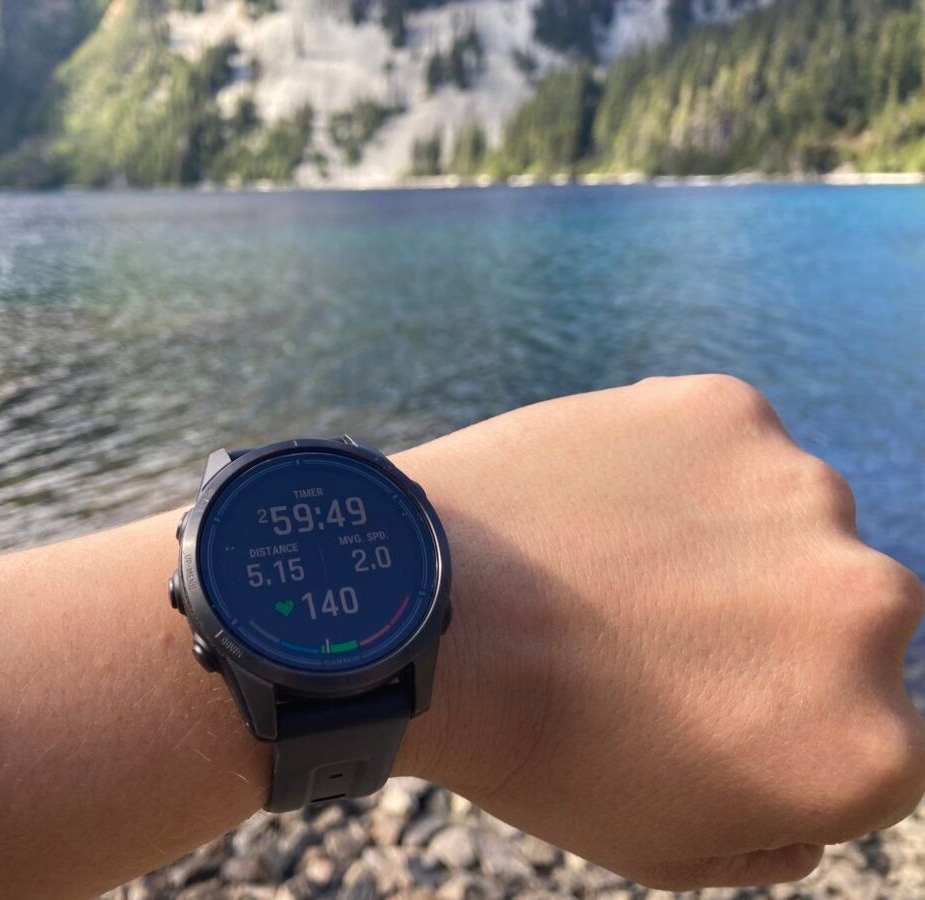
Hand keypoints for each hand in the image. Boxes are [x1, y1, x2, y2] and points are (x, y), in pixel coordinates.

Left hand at [395, 375, 924, 889]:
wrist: (420, 619)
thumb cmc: (534, 748)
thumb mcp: (663, 848)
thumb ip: (773, 836)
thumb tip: (812, 813)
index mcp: (871, 743)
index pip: (875, 730)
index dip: (783, 715)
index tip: (709, 697)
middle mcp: (871, 607)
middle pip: (843, 615)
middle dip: (763, 623)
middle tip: (651, 624)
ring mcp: (801, 491)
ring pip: (784, 518)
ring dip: (723, 537)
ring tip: (609, 561)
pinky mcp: (726, 409)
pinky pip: (721, 443)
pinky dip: (673, 466)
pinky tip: (594, 501)